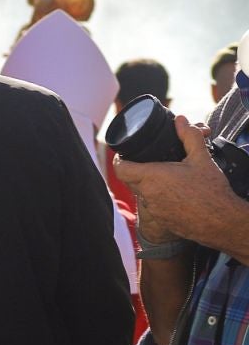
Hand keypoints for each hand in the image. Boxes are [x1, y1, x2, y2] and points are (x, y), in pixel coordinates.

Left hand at [116, 117, 223, 245]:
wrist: (224, 222)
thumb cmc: (212, 191)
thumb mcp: (202, 159)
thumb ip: (189, 137)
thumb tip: (181, 121)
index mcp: (151, 177)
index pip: (120, 168)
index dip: (119, 160)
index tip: (125, 155)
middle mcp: (148, 195)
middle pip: (131, 180)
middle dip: (138, 171)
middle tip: (152, 164)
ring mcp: (154, 210)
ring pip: (143, 194)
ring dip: (150, 186)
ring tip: (168, 179)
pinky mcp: (163, 222)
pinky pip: (155, 208)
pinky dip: (161, 200)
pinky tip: (176, 195)